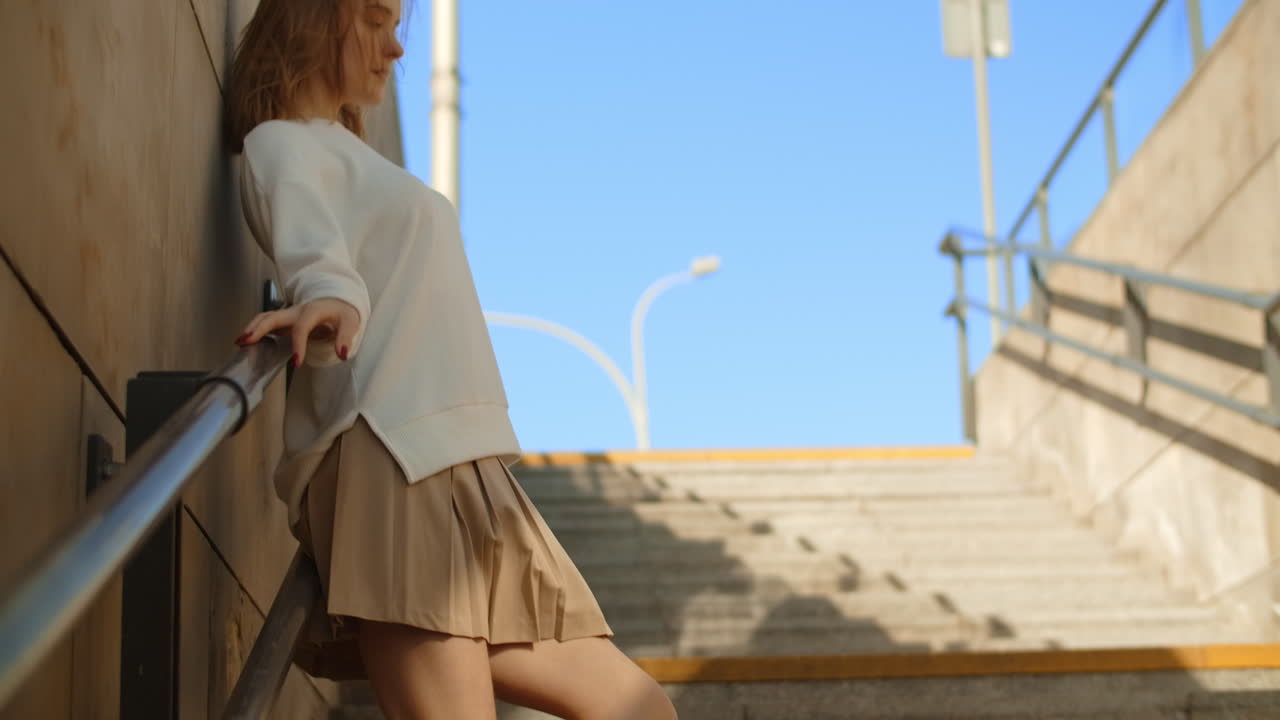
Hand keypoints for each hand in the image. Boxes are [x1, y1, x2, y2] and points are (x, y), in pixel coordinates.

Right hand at [234, 298, 360, 366]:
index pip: (301, 327)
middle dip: (258, 328)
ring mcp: (288, 315)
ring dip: (251, 328)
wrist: (337, 300)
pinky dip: (254, 330)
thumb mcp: (350, 322)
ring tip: (239, 343)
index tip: (296, 363)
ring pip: (265, 317)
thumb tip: (343, 354)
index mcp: (312, 311)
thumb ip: (346, 338)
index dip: (298, 345)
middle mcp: (296, 311)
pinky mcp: (284, 320)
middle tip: (246, 342)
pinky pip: (266, 323)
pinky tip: (246, 343)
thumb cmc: (342, 312)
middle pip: (273, 316)